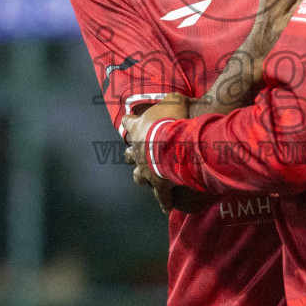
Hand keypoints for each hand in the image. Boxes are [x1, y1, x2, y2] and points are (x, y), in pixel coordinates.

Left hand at [122, 95, 191, 212]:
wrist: (178, 144)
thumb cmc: (174, 119)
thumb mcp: (174, 99)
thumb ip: (172, 99)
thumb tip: (176, 97)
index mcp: (137, 128)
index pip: (127, 123)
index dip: (130, 122)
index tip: (131, 122)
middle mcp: (136, 150)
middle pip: (128, 154)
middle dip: (132, 154)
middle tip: (139, 152)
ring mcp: (145, 169)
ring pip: (138, 177)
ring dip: (142, 176)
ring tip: (148, 178)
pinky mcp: (158, 184)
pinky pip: (161, 196)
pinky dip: (164, 201)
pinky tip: (166, 208)